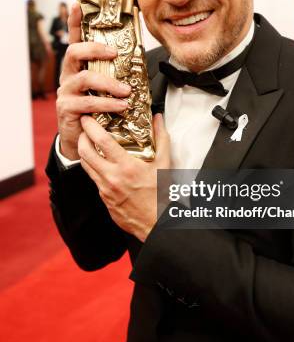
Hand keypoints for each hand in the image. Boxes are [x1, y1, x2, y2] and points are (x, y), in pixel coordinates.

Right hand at [57, 2, 130, 159]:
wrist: (83, 140)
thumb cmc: (98, 111)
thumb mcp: (107, 90)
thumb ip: (116, 75)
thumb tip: (141, 59)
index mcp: (78, 67)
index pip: (75, 40)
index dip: (75, 22)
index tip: (78, 4)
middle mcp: (68, 76)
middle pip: (74, 52)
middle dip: (95, 49)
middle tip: (115, 54)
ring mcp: (66, 92)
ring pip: (84, 78)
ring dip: (109, 83)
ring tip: (127, 91)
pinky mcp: (67, 109)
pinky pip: (88, 102)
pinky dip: (107, 103)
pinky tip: (122, 106)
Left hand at [78, 114, 169, 241]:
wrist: (155, 223)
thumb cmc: (161, 194)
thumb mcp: (164, 164)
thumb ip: (161, 138)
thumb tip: (158, 119)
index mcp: (126, 167)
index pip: (102, 142)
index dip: (91, 127)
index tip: (88, 118)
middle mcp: (112, 178)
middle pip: (85, 152)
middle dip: (81, 137)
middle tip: (84, 128)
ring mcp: (105, 189)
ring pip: (85, 166)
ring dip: (84, 151)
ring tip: (89, 142)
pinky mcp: (103, 198)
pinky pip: (93, 179)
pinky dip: (93, 167)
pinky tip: (101, 163)